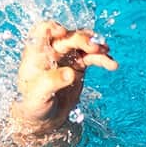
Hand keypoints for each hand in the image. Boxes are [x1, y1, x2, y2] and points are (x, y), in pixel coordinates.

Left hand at [9, 20, 117, 135]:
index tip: (62, 32)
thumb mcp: (38, 97)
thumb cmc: (33, 105)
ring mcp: (66, 57)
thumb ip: (51, 83)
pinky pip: (92, 57)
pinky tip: (112, 64)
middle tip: (95, 47)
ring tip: (106, 52)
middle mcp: (51, 52)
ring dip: (95, 46)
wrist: (44, 118)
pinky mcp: (78, 65)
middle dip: (81, 38)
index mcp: (35, 55)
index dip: (51, 28)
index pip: (40, 32)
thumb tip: (70, 73)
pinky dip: (102, 59)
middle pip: (67, 37)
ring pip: (82, 44)